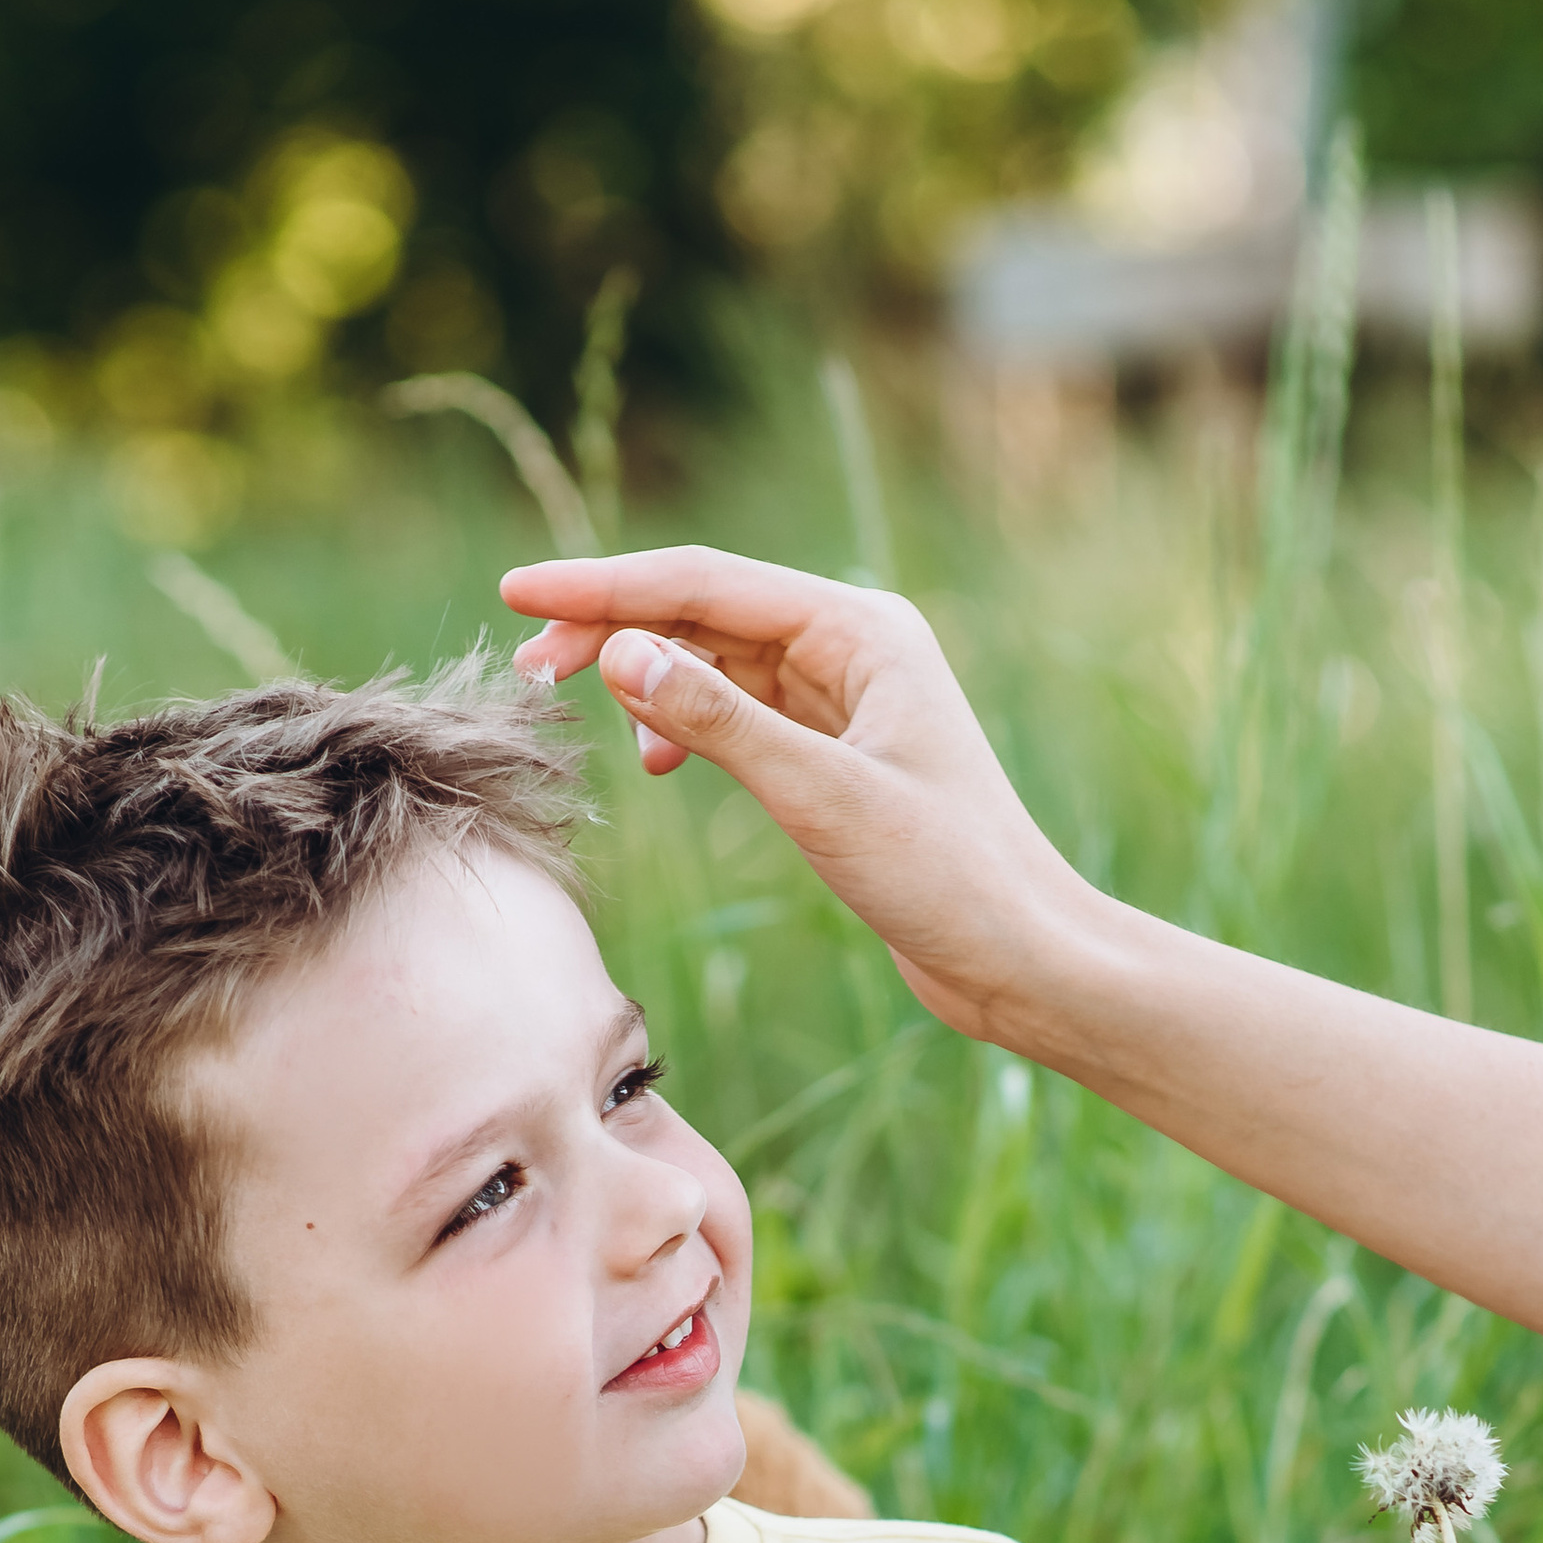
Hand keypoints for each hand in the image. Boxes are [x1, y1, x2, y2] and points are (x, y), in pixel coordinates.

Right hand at [499, 545, 1080, 1039]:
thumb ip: (718, 719)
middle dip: (614, 631)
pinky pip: (742, 715)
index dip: (606, 588)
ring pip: (719, 664)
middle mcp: (856, 647)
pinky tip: (657, 760)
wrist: (1022, 957)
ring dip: (646, 680)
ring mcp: (847, 700)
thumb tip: (622, 653)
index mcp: (862, 628)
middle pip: (706, 615)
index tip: (520, 593)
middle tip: (527, 667)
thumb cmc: (946, 876)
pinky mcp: (839, 756)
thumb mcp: (819, 795)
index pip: (706, 585)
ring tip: (576, 712)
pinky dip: (691, 727)